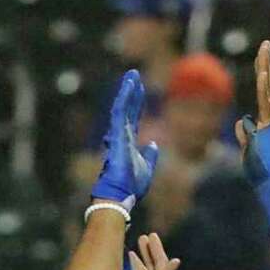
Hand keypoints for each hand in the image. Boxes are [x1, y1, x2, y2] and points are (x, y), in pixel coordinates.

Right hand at [93, 70, 158, 211]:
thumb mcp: (147, 169)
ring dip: (128, 90)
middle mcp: (122, 135)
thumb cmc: (131, 186)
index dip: (136, 103)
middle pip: (128, 109)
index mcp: (129, 143)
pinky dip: (125, 96)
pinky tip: (130, 84)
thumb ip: (150, 156)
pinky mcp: (117, 133)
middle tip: (135, 75)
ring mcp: (118, 133)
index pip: (133, 118)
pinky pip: (120, 110)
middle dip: (132, 92)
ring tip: (133, 74)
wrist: (121, 195)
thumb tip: (153, 145)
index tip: (140, 89)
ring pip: (123, 106)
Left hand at [235, 38, 269, 153]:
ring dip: (265, 68)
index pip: (263, 93)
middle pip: (267, 85)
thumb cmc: (264, 172)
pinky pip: (266, 103)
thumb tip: (241, 121)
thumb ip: (245, 135)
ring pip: (267, 89)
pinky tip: (264, 73)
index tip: (261, 58)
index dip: (262, 74)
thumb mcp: (249, 150)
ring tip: (264, 49)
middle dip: (265, 63)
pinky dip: (265, 88)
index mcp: (268, 121)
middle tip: (265, 43)